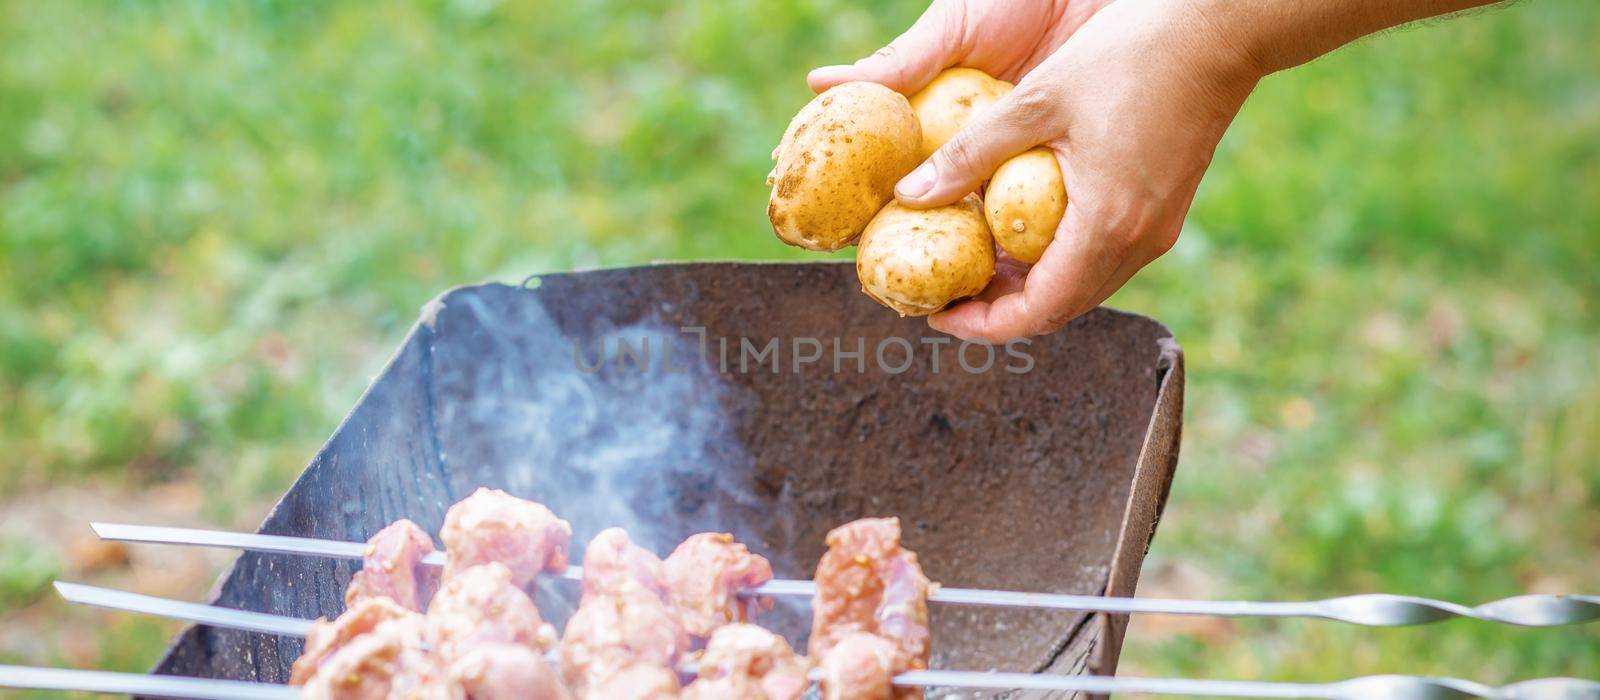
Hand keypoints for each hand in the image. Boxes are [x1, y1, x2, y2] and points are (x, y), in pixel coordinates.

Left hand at [810, 0, 1261, 341]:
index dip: (984, 324)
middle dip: (1001, 310)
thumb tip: (912, 194)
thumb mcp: (1034, 102)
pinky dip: (1060, 259)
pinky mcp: (1163, 210)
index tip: (940, 316)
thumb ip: (970, 154)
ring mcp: (1157, 229)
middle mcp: (1138, 241)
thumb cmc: (1128, 56)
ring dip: (1031, 285)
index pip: (1039, 312)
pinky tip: (1023, 230)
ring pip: (1084, 285)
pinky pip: (1104, 256)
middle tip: (950, 291)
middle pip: (1061, 308)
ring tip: (978, 261)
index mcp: (1107, 225)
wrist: (1217, 32)